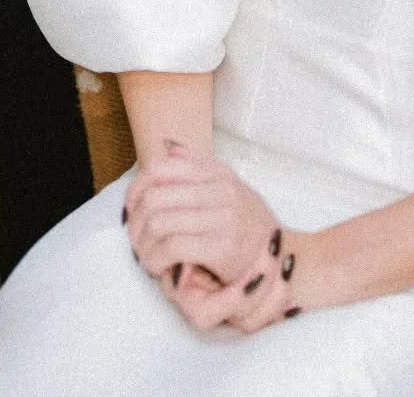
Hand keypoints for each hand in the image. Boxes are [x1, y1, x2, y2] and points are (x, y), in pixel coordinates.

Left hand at [125, 142, 307, 332]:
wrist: (283, 258)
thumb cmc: (249, 224)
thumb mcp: (228, 186)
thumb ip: (197, 167)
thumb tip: (167, 145)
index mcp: (216, 172)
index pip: (160, 168)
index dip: (136, 188)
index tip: (129, 209)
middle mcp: (219, 189)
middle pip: (155, 196)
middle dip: (135, 220)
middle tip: (134, 239)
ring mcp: (222, 217)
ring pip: (160, 222)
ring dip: (143, 244)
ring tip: (144, 256)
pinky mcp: (222, 248)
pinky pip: (173, 247)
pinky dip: (156, 259)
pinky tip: (157, 267)